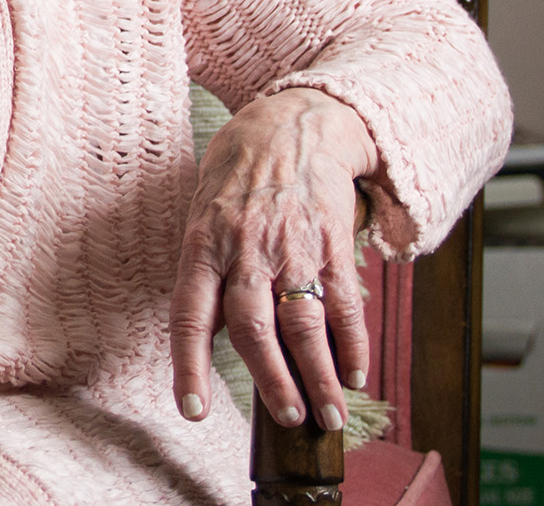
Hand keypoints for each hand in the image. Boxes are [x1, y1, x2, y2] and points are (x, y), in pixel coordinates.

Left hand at [170, 87, 381, 431]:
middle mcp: (245, 249)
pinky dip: (352, 342)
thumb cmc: (237, 176)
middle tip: (287, 419)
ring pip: (304, 322)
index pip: (189, 314)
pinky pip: (344, 300)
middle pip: (253, 327)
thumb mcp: (202, 216)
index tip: (192, 408)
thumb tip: (213, 339)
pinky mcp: (332, 242)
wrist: (291, 123)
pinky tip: (354, 373)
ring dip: (318, 375)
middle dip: (271, 380)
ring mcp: (291, 246)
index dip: (189, 364)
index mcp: (202, 244)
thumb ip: (207, 275)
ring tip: (328, 415)